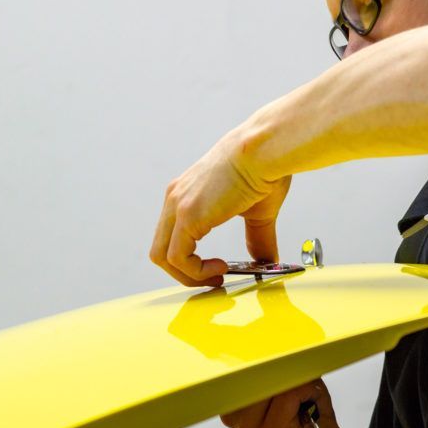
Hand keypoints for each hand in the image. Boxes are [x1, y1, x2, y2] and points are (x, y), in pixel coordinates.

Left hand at [149, 129, 290, 286]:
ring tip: (218, 275)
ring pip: (162, 257)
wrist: (266, 149)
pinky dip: (196, 271)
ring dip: (189, 276)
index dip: (190, 260)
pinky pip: (178, 257)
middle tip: (213, 278)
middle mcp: (176, 198)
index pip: (171, 236)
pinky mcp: (188, 214)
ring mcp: (178, 205)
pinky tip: (220, 267)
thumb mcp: (258, 211)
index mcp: (187, 193)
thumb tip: (265, 262)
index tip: (216, 267)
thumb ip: (256, 239)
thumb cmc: (266, 168)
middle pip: (160, 250)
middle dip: (184, 273)